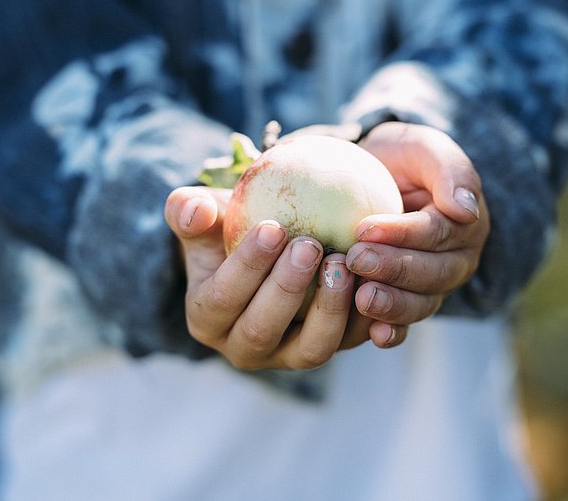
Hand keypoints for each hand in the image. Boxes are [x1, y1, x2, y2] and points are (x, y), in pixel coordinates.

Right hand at [164, 186, 357, 369]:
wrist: (266, 251)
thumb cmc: (227, 228)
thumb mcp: (203, 216)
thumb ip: (188, 210)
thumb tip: (195, 212)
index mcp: (206, 318)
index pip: (222, 298)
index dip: (246, 267)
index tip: (273, 228)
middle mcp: (244, 348)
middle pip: (262, 330)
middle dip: (286, 290)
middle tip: (311, 245)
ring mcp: (287, 356)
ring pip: (310, 349)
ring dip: (329, 311)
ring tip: (344, 265)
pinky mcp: (326, 350)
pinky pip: (350, 343)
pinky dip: (366, 320)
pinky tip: (379, 282)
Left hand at [341, 122, 489, 348]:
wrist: (377, 179)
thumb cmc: (401, 159)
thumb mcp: (423, 148)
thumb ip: (449, 170)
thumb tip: (465, 210)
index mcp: (464, 223)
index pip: (437, 232)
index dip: (403, 233)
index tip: (364, 228)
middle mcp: (455, 260)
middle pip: (432, 273)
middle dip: (395, 269)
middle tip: (355, 260)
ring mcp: (433, 287)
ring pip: (421, 303)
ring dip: (393, 305)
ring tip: (361, 299)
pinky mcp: (407, 305)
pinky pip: (406, 325)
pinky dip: (393, 333)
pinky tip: (375, 336)